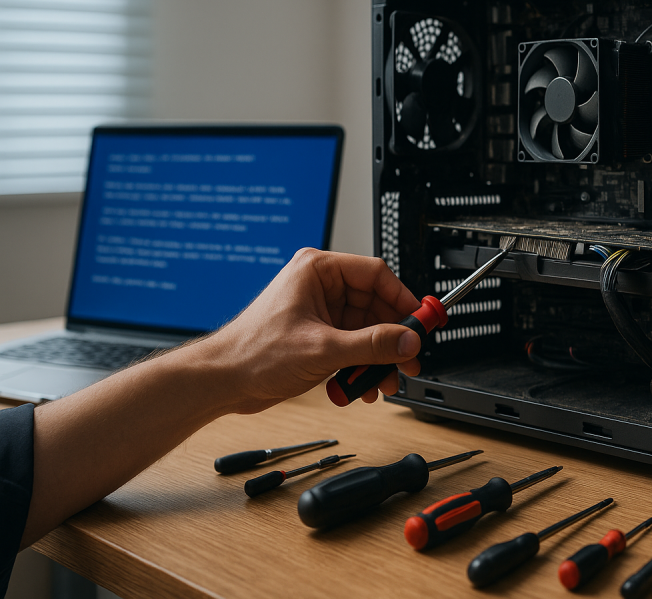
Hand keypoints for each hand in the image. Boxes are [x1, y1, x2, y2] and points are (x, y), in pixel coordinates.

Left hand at [195, 248, 422, 413]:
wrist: (222, 382)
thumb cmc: (252, 353)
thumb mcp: (324, 349)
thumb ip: (372, 345)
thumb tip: (407, 341)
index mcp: (318, 271)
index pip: (376, 275)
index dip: (402, 299)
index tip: (421, 321)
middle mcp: (320, 287)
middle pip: (375, 306)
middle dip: (392, 338)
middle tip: (408, 359)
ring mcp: (320, 313)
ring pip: (367, 331)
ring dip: (377, 358)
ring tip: (383, 381)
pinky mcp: (318, 336)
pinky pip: (353, 347)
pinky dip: (361, 367)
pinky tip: (362, 387)